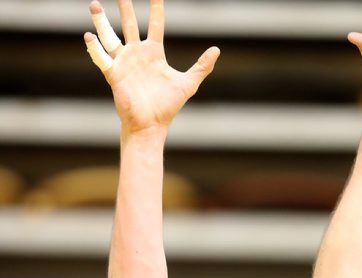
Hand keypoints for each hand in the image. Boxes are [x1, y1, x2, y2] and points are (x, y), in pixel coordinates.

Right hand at [84, 0, 219, 132]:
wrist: (151, 125)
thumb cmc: (168, 107)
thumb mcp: (188, 84)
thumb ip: (201, 66)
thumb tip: (216, 50)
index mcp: (154, 53)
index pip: (155, 24)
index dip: (156, 8)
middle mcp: (137, 54)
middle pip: (130, 24)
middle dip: (126, 7)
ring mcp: (124, 63)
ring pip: (110, 36)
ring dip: (102, 21)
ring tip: (94, 4)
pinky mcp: (114, 74)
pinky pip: (102, 58)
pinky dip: (95, 48)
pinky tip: (88, 36)